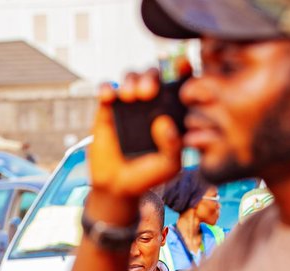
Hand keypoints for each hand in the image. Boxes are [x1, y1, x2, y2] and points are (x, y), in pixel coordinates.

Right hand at [88, 69, 183, 203]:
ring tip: (130, 96)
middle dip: (151, 76)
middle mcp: (151, 104)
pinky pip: (107, 89)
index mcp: (171, 111)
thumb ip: (173, 144)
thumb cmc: (147, 176)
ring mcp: (128, 105)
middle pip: (153, 74)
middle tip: (149, 92)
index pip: (180, 83)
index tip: (183, 65)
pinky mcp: (107, 110)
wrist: (117, 187)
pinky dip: (107, 87)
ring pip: (131, 76)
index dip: (182, 69)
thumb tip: (163, 121)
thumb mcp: (170, 164)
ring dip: (131, 79)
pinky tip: (109, 96)